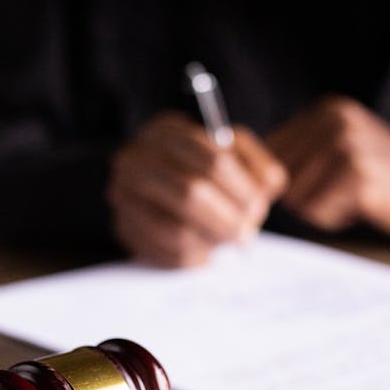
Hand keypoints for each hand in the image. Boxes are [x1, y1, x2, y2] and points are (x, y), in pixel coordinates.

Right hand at [108, 112, 286, 266]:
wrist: (157, 184)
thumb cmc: (204, 168)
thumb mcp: (234, 153)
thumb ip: (257, 165)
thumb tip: (266, 188)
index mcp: (166, 131)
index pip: (213, 161)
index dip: (242, 190)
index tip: (258, 208)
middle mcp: (135, 159)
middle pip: (191, 194)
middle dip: (227, 219)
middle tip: (246, 234)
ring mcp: (123, 195)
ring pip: (176, 229)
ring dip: (211, 241)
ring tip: (226, 241)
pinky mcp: (123, 228)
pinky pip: (163, 253)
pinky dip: (193, 258)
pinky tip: (205, 251)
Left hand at [267, 96, 389, 238]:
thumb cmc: (373, 177)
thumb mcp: (337, 147)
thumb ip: (297, 152)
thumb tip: (245, 174)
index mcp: (328, 110)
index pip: (270, 149)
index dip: (280, 179)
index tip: (311, 185)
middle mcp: (337, 121)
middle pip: (280, 175)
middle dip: (301, 194)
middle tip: (336, 192)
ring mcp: (349, 146)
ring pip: (296, 195)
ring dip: (317, 208)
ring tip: (347, 198)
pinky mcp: (358, 176)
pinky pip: (317, 211)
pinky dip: (332, 218)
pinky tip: (357, 207)